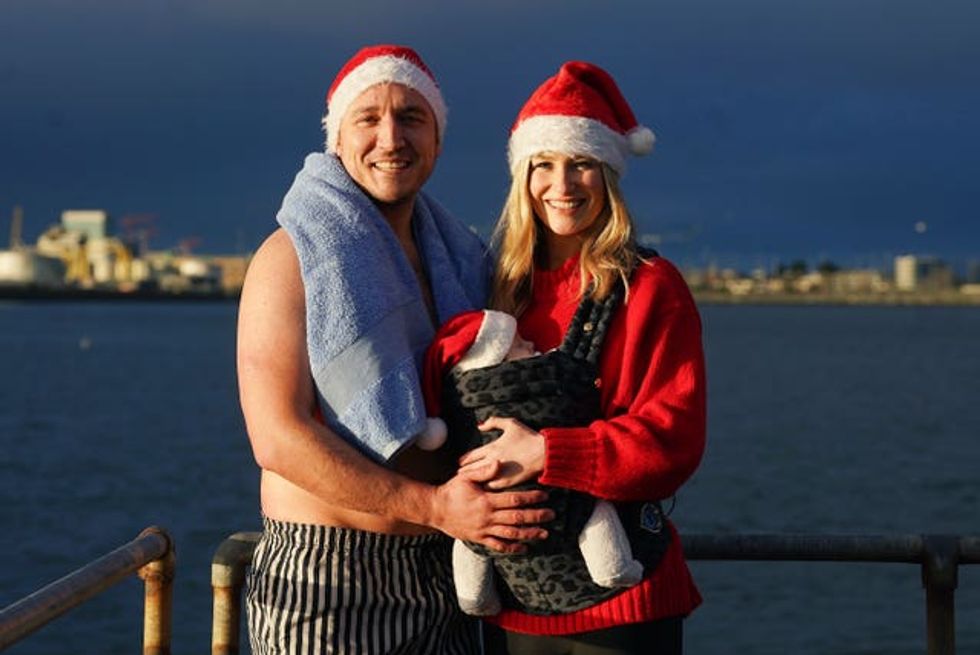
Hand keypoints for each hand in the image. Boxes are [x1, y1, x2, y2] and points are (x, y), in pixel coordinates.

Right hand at [431, 459, 552, 553]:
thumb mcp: (466, 477)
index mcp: (486, 500)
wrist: (434, 510)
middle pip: (517, 517)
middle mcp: (488, 517)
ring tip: (543, 533)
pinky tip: (524, 547)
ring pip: (511, 534)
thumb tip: (499, 462)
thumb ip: (484, 471)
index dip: (531, 498)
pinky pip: (498, 545)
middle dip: (536, 516)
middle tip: (552, 515)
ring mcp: (484, 529)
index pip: (514, 499)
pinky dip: (512, 548)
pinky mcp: (479, 538)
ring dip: (529, 534)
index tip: (544, 496)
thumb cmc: (451, 490)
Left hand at [459, 417, 545, 489]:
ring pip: (479, 479)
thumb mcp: (511, 423)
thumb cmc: (528, 437)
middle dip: (464, 471)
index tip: (460, 463)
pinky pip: (491, 487)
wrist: (544, 452)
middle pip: (472, 468)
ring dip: (472, 481)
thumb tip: (479, 425)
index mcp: (492, 447)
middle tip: (459, 475)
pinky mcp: (507, 483)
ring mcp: (499, 473)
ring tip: (467, 483)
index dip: (464, 460)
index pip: (471, 456)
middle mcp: (493, 461)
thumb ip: (493, 422)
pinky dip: (485, 487)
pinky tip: (481, 489)